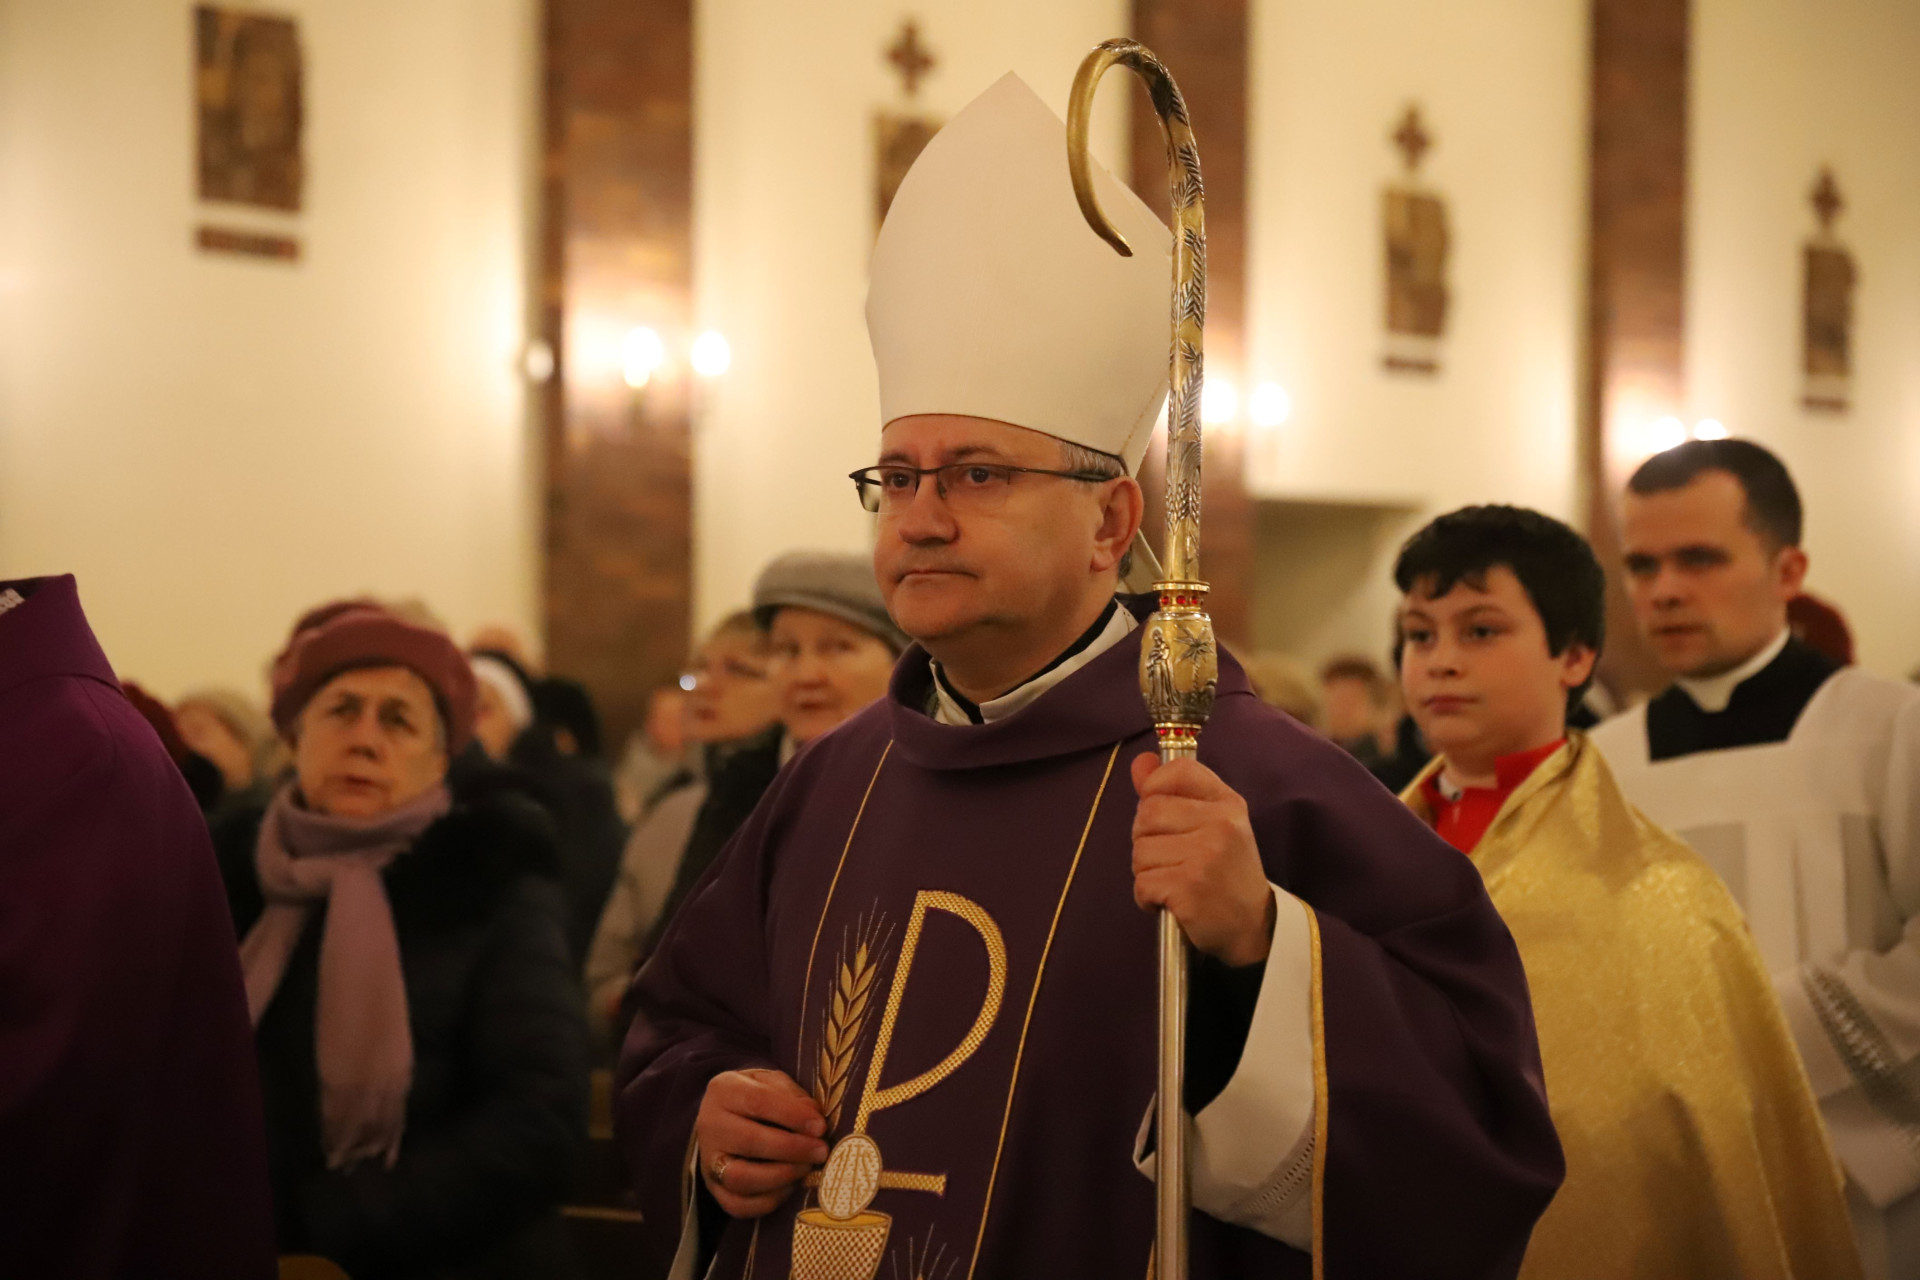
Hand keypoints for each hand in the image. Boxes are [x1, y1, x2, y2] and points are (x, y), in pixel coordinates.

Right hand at [694, 1068, 829, 1217]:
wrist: (727, 1117)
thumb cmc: (758, 1096)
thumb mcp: (772, 1082)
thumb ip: (793, 1095)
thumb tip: (813, 1116)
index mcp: (724, 1090)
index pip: (757, 1101)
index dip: (792, 1115)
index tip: (820, 1127)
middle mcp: (709, 1125)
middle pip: (749, 1142)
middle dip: (792, 1149)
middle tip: (820, 1151)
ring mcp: (708, 1161)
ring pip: (740, 1178)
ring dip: (780, 1176)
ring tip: (806, 1168)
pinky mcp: (714, 1189)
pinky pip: (737, 1205)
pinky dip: (768, 1201)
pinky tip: (790, 1187)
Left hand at [1130, 753, 1276, 967]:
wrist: (1253, 927)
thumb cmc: (1226, 873)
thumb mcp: (1212, 825)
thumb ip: (1173, 792)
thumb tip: (1140, 761)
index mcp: (1227, 803)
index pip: (1178, 771)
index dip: (1155, 788)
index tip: (1161, 815)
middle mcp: (1221, 823)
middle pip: (1147, 813)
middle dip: (1146, 840)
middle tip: (1169, 859)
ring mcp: (1206, 855)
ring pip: (1140, 850)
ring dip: (1146, 872)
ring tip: (1172, 881)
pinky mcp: (1190, 887)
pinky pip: (1142, 883)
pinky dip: (1146, 897)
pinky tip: (1168, 901)